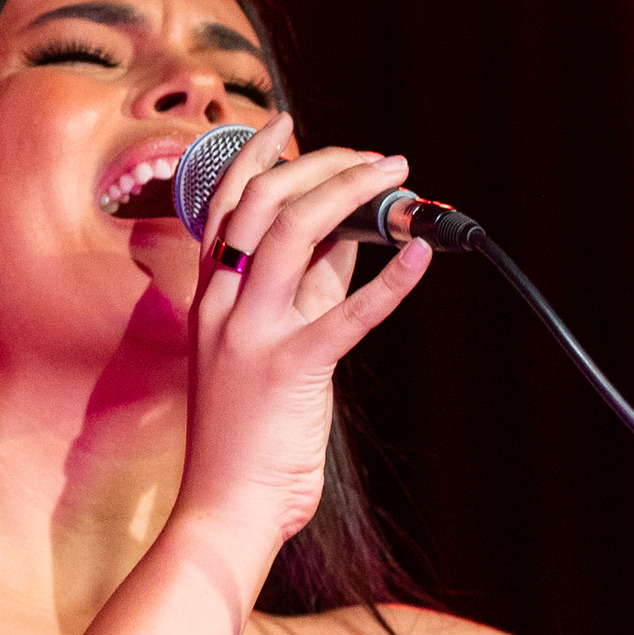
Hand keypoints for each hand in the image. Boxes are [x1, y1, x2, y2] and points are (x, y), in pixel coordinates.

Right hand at [170, 114, 434, 559]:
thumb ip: (303, 291)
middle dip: (323, 167)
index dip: (259, 156)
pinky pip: (348, 312)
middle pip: (264, 203)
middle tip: (377, 159)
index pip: (226, 203)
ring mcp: (251, 335)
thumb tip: (347, 236)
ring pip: (295, 233)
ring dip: (352, 194)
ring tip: (396, 179)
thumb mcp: (264, 347)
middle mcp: (222, 304)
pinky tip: (424, 258)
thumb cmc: (247, 434)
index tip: (292, 127)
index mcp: (210, 296)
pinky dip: (392, 279)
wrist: (224, 507)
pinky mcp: (290, 370)